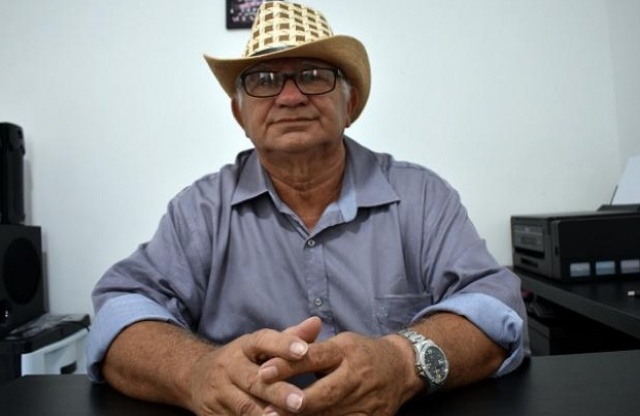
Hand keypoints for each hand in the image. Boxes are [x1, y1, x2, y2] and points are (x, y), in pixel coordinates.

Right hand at [186, 317, 321, 415]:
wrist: (194, 377)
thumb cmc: (242, 360)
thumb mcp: (261, 346)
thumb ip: (289, 337)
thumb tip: (316, 322)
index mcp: (244, 346)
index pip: (262, 341)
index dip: (282, 345)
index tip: (303, 350)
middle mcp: (229, 367)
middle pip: (254, 380)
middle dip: (277, 392)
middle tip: (300, 401)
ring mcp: (219, 392)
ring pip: (244, 406)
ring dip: (265, 414)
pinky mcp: (212, 414)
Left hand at [258, 332, 418, 415]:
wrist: (401, 368)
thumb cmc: (360, 353)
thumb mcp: (338, 343)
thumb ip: (310, 349)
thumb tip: (274, 355)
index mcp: (345, 350)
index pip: (314, 357)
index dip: (288, 365)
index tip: (264, 372)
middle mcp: (357, 374)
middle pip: (324, 392)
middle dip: (295, 403)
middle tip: (268, 410)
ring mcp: (367, 400)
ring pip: (332, 414)